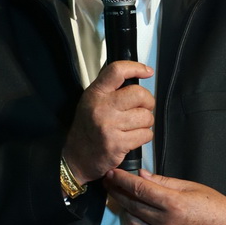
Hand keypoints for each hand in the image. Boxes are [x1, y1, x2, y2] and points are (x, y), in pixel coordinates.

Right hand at [64, 61, 153, 183]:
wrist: (77, 157)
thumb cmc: (87, 128)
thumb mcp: (91, 102)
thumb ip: (110, 89)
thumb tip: (136, 75)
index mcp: (95, 94)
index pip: (117, 71)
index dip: (136, 67)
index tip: (147, 71)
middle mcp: (101, 107)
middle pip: (139, 94)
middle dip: (148, 102)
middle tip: (143, 108)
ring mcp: (109, 126)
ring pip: (146, 117)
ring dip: (146, 122)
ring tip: (135, 125)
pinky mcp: (117, 144)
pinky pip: (145, 134)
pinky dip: (144, 136)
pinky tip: (133, 137)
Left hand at [105, 167, 225, 224]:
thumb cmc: (214, 206)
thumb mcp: (191, 187)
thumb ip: (164, 182)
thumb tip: (141, 175)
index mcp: (174, 203)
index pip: (139, 189)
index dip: (122, 180)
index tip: (112, 173)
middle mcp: (166, 223)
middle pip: (132, 205)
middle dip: (117, 192)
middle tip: (108, 183)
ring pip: (132, 223)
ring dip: (124, 210)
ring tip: (120, 199)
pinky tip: (135, 216)